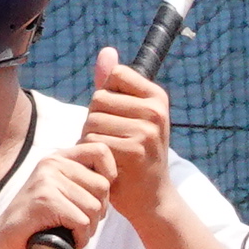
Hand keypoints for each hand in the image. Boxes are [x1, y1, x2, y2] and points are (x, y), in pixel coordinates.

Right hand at [0, 138, 110, 248]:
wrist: (0, 243)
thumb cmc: (37, 223)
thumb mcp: (60, 194)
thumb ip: (81, 182)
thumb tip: (114, 180)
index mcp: (57, 157)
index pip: (101, 150)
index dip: (110, 175)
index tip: (98, 198)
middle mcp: (52, 163)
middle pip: (103, 186)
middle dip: (98, 213)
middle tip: (78, 224)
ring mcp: (47, 180)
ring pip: (94, 208)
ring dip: (88, 230)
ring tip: (68, 233)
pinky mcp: (45, 201)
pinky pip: (82, 222)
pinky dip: (79, 239)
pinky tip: (64, 241)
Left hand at [84, 45, 173, 227]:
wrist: (151, 197)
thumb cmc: (138, 153)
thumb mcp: (132, 115)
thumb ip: (114, 84)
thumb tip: (106, 51)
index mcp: (157, 97)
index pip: (115, 75)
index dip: (107, 96)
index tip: (119, 117)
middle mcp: (155, 111)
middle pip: (99, 98)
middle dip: (95, 119)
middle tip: (112, 140)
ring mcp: (145, 131)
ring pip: (92, 120)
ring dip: (90, 138)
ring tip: (109, 153)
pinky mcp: (131, 150)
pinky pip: (92, 141)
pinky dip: (91, 154)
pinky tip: (106, 165)